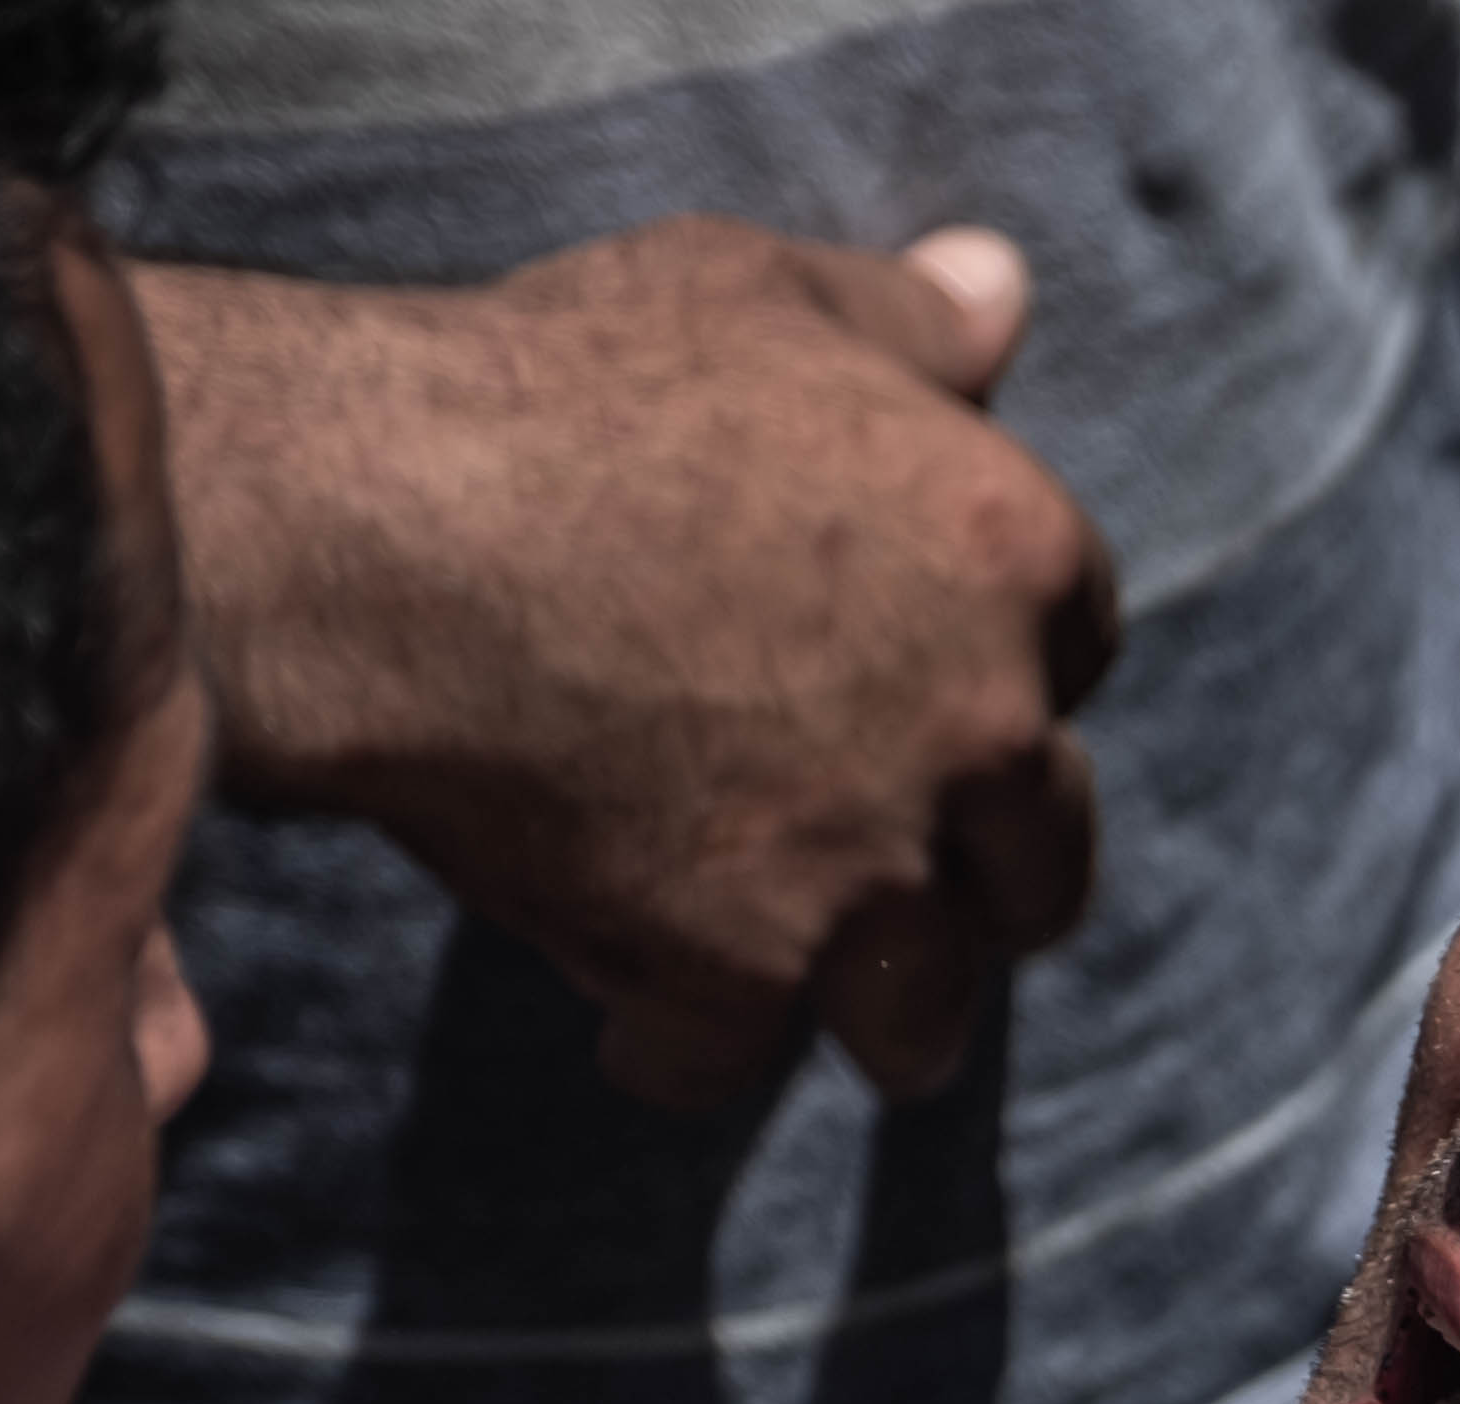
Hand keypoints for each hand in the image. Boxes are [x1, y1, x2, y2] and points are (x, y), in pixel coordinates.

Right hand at [139, 220, 1119, 1108]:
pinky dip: (677, 1050)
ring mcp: (870, 869)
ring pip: (923, 1009)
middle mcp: (981, 729)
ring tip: (812, 993)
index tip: (939, 696)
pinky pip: (732, 1060)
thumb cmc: (559, 387)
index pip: (1079, 652)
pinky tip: (635, 1029)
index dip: (1008, 677)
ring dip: (873, 1011)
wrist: (380, 523)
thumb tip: (1002, 286)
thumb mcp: (757, 295)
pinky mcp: (740, 974)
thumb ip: (905, 319)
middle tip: (906, 880)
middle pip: (1043, 863)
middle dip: (984, 881)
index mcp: (1014, 555)